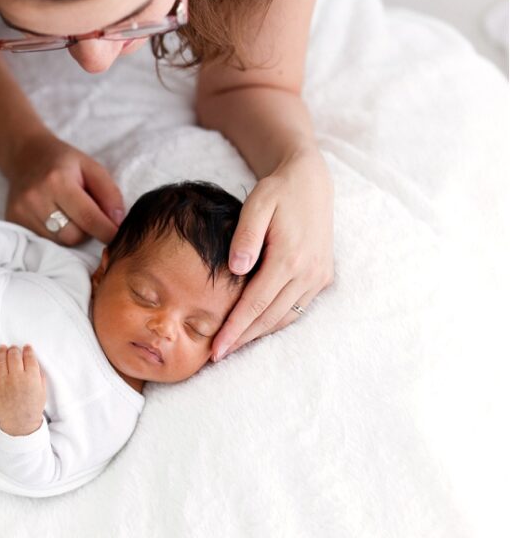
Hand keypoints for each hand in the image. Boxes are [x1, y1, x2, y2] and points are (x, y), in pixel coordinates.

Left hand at [0, 345, 46, 436]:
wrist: (21, 424)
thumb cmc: (33, 408)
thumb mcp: (42, 392)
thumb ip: (40, 377)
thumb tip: (35, 365)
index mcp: (31, 378)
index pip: (29, 357)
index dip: (28, 350)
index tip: (26, 347)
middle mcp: (16, 378)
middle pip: (14, 356)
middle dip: (14, 350)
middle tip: (14, 349)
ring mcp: (3, 384)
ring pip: (0, 362)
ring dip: (1, 353)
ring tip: (2, 348)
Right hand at [5, 134, 124, 245]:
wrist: (25, 156)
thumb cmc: (63, 162)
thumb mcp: (91, 167)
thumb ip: (109, 193)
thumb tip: (118, 222)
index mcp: (58, 181)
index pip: (88, 218)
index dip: (107, 232)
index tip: (118, 238)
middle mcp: (36, 198)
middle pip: (73, 235)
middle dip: (86, 230)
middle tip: (86, 215)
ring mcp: (21, 212)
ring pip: (59, 241)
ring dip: (71, 233)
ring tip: (68, 213)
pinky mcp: (14, 221)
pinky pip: (44, 240)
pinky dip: (55, 234)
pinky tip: (53, 217)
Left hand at [212, 149, 334, 360]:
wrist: (311, 182)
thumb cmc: (277, 191)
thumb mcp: (257, 204)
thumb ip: (245, 236)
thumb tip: (235, 269)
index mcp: (289, 257)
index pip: (255, 304)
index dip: (234, 329)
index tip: (215, 349)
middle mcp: (308, 273)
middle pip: (269, 318)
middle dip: (242, 339)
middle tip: (215, 355)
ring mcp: (318, 277)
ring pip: (284, 318)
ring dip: (258, 334)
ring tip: (231, 345)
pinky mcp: (322, 277)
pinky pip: (296, 308)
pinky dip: (274, 321)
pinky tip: (254, 327)